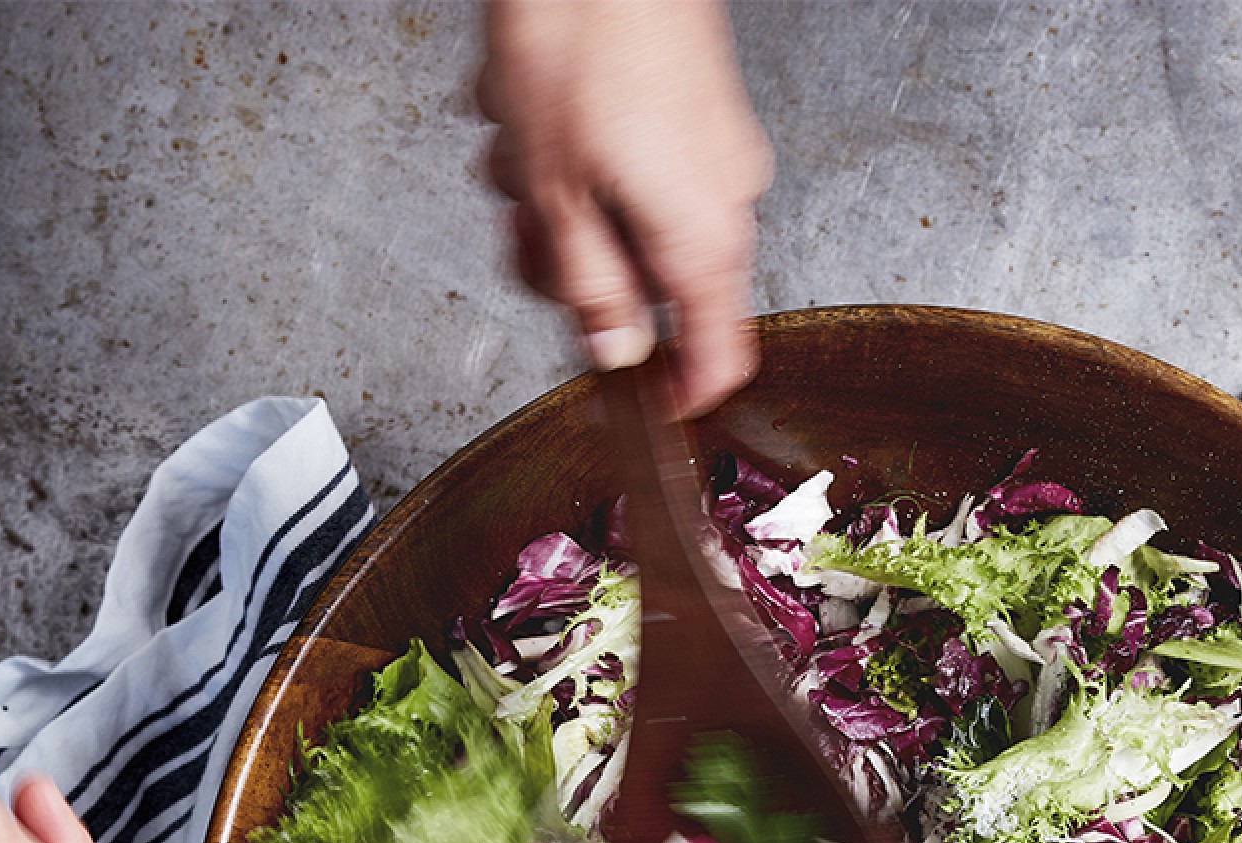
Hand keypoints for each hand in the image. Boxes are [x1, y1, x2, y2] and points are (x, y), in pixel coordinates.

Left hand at [476, 0, 773, 417]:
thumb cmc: (583, 35)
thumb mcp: (557, 191)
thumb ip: (586, 287)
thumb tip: (611, 352)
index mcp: (703, 239)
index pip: (717, 358)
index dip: (676, 394)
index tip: (638, 405)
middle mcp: (725, 198)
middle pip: (654, 284)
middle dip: (577, 266)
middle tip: (523, 237)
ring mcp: (713, 147)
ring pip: (629, 213)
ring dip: (561, 197)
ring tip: (517, 145)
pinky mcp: (691, 104)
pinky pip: (634, 160)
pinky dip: (578, 150)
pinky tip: (535, 109)